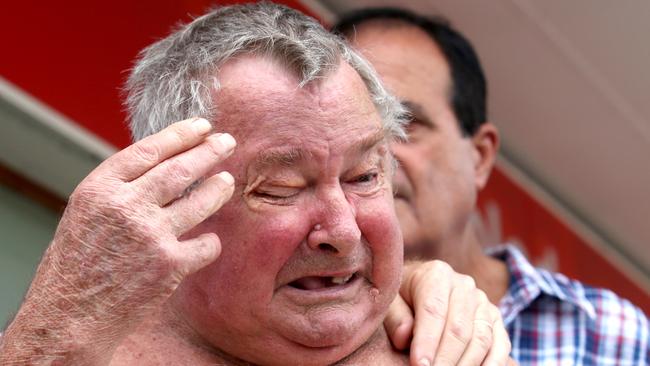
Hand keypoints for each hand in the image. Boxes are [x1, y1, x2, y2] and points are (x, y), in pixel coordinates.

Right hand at [0, 118, 234, 363]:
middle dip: (209, 152)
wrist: (71, 316)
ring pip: (201, 199)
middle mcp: (126, 206)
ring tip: (226, 180)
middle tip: (227, 142)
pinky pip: (206, 244)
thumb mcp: (88, 212)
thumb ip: (122, 187)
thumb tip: (167, 162)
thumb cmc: (78, 263)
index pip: (149, 150)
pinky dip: (209, 242)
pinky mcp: (170, 264)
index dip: (180, 135)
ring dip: (219, 187)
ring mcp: (150, 234)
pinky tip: (206, 242)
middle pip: (181, 169)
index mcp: (100, 189)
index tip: (201, 126)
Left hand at [385, 260, 511, 365]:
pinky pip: (500, 344)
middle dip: (445, 359)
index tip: (419, 365)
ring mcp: (483, 302)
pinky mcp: (495, 319)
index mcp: (436, 275)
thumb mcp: (391, 301)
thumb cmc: (403, 297)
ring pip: (481, 338)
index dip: (427, 341)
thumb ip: (395, 317)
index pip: (433, 310)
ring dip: (467, 365)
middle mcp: (464, 286)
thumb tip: (404, 338)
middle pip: (459, 328)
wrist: (422, 286)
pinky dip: (492, 364)